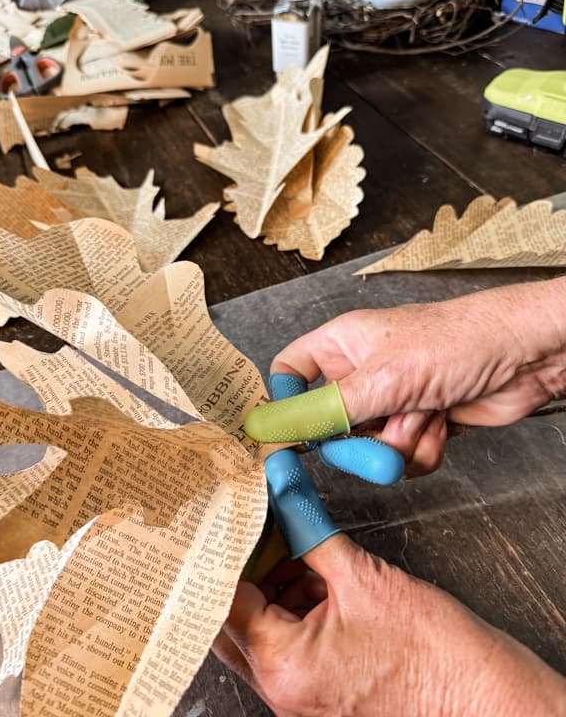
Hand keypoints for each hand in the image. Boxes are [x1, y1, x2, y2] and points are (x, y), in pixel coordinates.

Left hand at [213, 534, 565, 716]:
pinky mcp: (318, 691)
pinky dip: (292, 606)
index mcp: (281, 666)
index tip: (232, 513)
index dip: (225, 549)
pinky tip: (312, 573)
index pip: (224, 599)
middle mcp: (280, 690)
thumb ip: (309, 526)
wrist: (483, 699)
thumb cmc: (433, 653)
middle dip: (245, 566)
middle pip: (234, 618)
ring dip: (270, 586)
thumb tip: (282, 484)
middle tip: (258, 523)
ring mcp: (298, 696)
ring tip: (292, 544)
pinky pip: (287, 644)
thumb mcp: (362, 576)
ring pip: (259, 631)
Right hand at [271, 278, 565, 475]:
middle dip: (358, 441)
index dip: (285, 404)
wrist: (524, 357)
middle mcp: (361, 372)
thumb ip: (326, 409)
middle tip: (378, 436)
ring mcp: (391, 400)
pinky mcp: (418, 423)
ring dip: (398, 444)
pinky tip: (441, 424)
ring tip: (424, 416)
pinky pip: (399, 457)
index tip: (291, 436)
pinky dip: (421, 450)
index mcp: (341, 344)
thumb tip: (275, 427)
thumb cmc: (458, 342)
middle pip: (329, 425)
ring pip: (368, 448)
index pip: (289, 372)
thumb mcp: (383, 378)